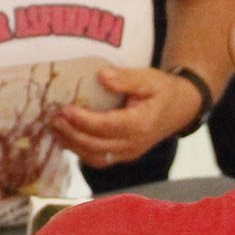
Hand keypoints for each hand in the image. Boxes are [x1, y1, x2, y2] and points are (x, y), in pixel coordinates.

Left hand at [54, 65, 203, 168]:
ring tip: (54, 128)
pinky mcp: (123, 155)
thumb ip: (126, 78)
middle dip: (71, 133)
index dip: (83, 120)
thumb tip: (102, 76)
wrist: (180, 108)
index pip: (106, 126)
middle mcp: (134, 144)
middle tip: (53, 118)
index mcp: (141, 123)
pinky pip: (98, 159)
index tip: (65, 109)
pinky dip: (79, 151)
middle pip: (96, 145)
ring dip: (72, 144)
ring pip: (94, 157)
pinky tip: (65, 138)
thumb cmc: (163, 90)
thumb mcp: (149, 78)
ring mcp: (129, 153)